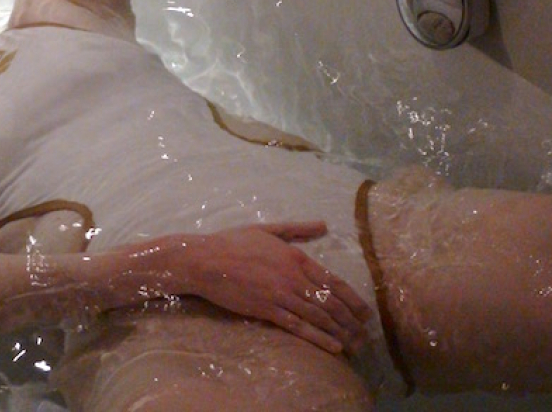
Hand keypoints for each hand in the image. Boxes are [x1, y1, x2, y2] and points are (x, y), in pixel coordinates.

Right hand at [162, 222, 372, 353]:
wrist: (205, 260)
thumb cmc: (233, 242)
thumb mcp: (267, 229)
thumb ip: (297, 229)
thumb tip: (324, 225)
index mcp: (296, 257)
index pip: (333, 281)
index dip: (353, 299)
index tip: (366, 312)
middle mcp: (293, 277)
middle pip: (330, 302)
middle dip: (352, 320)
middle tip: (365, 334)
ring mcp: (280, 295)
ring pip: (318, 316)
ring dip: (340, 332)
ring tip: (355, 343)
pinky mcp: (266, 310)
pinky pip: (298, 326)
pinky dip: (318, 338)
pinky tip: (334, 347)